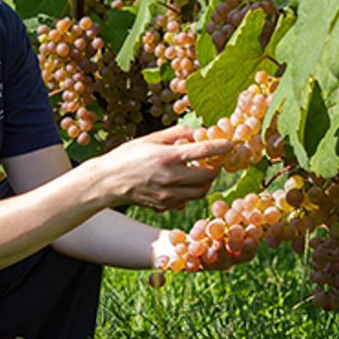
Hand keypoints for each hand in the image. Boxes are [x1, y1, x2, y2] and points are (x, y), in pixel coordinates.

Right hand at [94, 124, 233, 211]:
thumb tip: (196, 133)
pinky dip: (190, 192)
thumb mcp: (151, 138)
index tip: (231, 144)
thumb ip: (176, 134)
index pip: (204, 151)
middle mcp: (171, 177)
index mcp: (168, 157)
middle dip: (214, 168)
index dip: (222, 146)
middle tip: (212, 161)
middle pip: (208, 176)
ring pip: (201, 192)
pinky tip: (182, 183)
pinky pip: (186, 200)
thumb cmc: (127, 156)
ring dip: (205, 182)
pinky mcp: (164, 206)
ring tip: (199, 172)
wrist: (107, 182)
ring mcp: (168, 195)